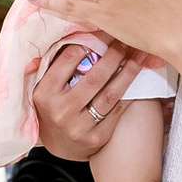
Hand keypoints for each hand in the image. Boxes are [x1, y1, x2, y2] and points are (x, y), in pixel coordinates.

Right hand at [31, 39, 141, 161]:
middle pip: (94, 77)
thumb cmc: (53, 109)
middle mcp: (61, 111)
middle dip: (114, 55)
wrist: (60, 148)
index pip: (68, 60)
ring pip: (110, 94)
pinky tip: (136, 79)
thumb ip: (53, 66)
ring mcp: (79, 127)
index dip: (88, 43)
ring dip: (128, 72)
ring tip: (138, 57)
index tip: (103, 33)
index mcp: (44, 94)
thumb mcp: (43, 89)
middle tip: (126, 41)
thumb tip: (70, 36)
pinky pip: (117, 110)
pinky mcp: (97, 138)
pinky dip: (129, 92)